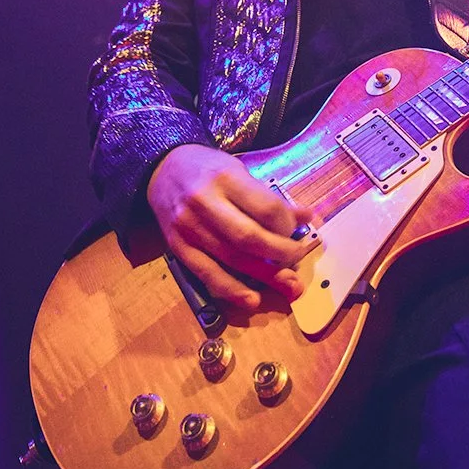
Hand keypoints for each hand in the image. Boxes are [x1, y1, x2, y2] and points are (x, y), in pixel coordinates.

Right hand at [147, 144, 314, 310]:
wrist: (162, 169)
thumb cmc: (207, 169)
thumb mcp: (239, 171)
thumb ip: (269, 197)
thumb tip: (305, 216)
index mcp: (225, 177)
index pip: (266, 208)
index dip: (287, 225)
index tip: (297, 230)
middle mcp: (204, 202)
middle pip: (250, 238)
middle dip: (281, 254)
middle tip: (298, 258)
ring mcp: (189, 227)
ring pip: (232, 259)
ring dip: (264, 276)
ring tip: (288, 284)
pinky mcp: (178, 247)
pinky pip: (207, 274)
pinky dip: (231, 290)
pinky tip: (252, 299)